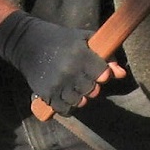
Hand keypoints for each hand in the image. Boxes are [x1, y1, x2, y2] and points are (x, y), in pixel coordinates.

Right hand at [0, 11, 122, 114]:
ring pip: (79, 102)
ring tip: (74, 86)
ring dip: (80, 96)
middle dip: (91, 85)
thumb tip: (122, 74)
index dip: (102, 74)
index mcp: (80, 55)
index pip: (102, 74)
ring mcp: (57, 84)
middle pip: (92, 90)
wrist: (28, 43)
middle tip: (83, 78)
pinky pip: (65, 109)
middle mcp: (69, 71)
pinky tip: (66, 96)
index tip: (98, 71)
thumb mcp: (84, 40)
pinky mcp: (46, 93)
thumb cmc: (61, 39)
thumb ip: (105, 55)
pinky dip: (68, 106)